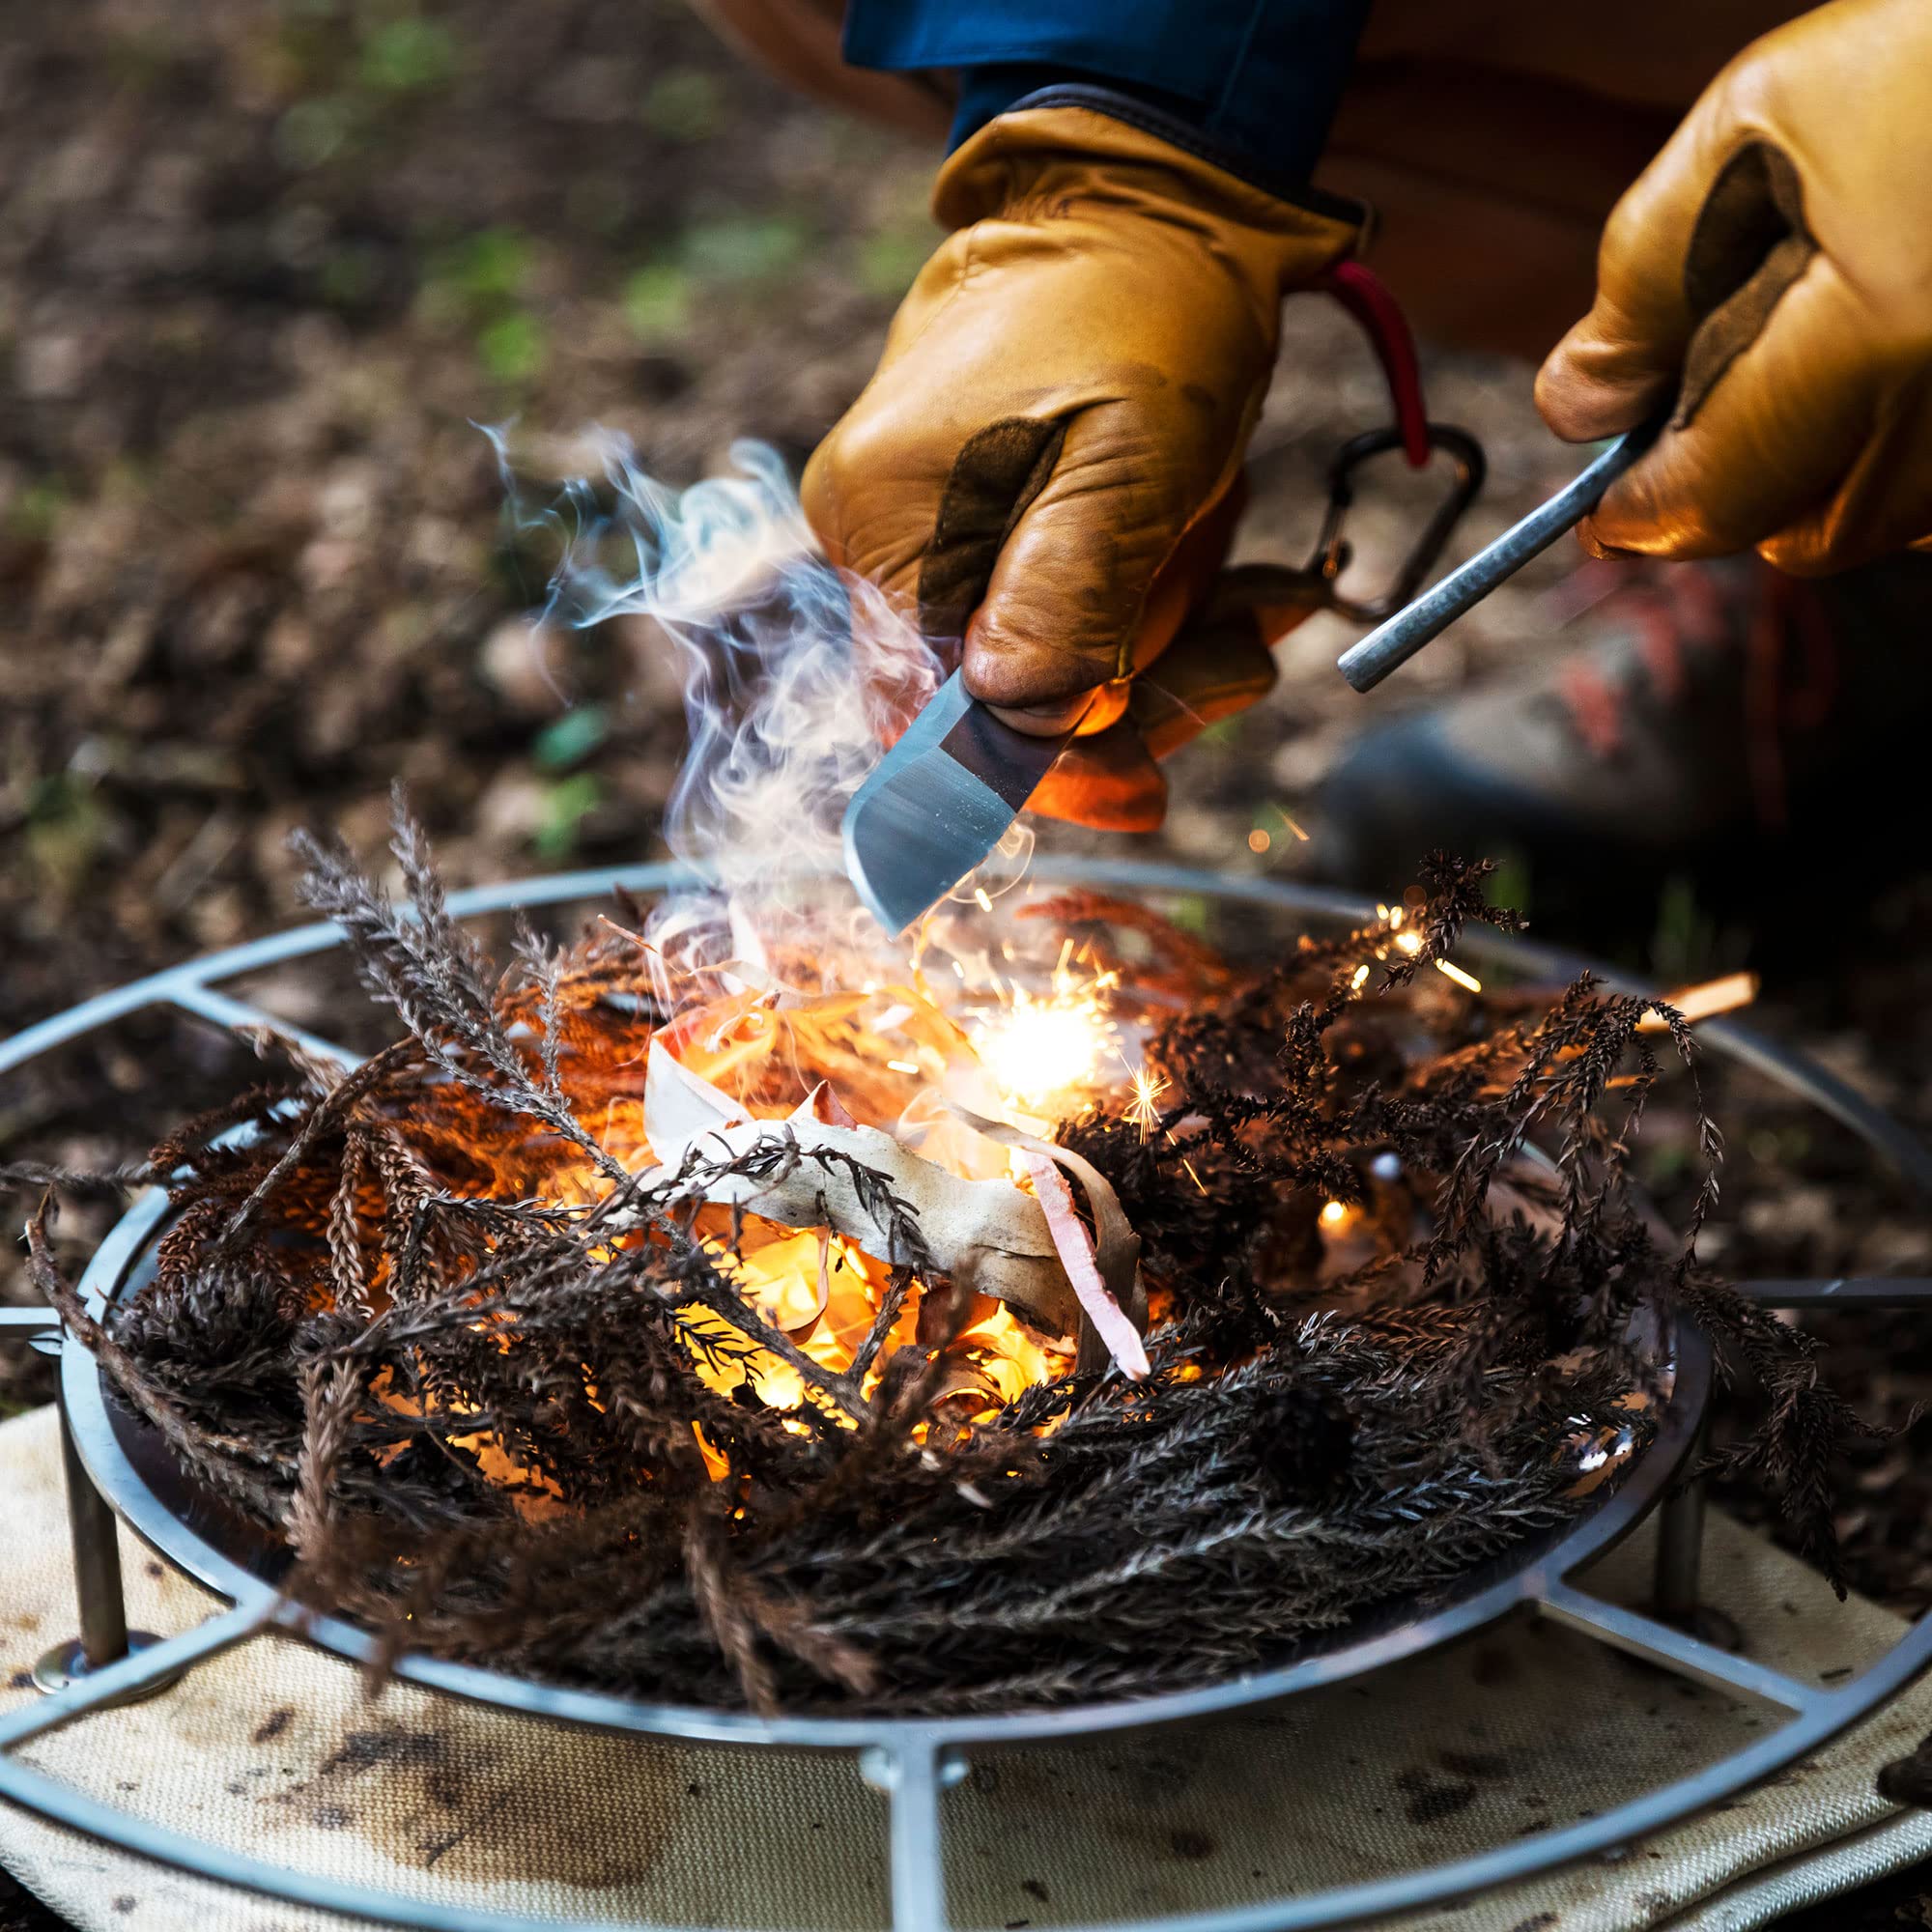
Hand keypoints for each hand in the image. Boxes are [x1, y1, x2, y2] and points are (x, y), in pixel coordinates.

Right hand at [803, 102, 1357, 826]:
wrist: (1152, 202)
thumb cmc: (1145, 306)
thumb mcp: (1129, 455)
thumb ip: (1071, 593)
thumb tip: (1027, 726)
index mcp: (886, 528)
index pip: (941, 716)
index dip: (1047, 771)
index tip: (1148, 794)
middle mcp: (884, 544)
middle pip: (1000, 706)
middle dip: (1135, 701)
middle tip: (1245, 661)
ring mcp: (933, 539)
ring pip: (1049, 675)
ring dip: (1168, 661)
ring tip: (1261, 603)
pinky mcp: (991, 534)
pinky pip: (1071, 623)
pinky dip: (1162, 624)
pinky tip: (1241, 590)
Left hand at [1535, 0, 1931, 574]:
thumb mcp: (1761, 127)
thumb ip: (1647, 281)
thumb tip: (1582, 407)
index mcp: (1882, 342)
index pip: (1711, 499)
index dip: (1637, 510)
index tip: (1601, 507)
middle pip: (1806, 535)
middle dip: (1737, 491)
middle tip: (1705, 407)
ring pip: (1887, 522)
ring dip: (1824, 473)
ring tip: (1816, 349)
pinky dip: (1904, 448)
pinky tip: (1894, 356)